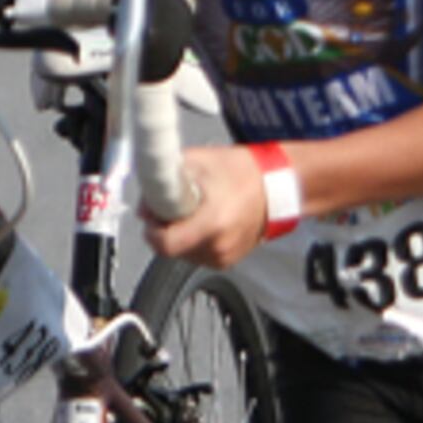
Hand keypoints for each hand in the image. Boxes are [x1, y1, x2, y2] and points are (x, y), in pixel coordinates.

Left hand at [141, 142, 270, 269]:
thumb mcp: (200, 161)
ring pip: (183, 255)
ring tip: (191, 213)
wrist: (276, 186)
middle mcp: (218, 246)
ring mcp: (224, 257)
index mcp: (212, 223)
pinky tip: (204, 222)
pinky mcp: (228, 261)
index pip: (165, 244)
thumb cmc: (242, 172)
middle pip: (171, 250)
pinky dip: (193, 242)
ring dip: (178, 237)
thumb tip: (146, 199)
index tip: (153, 214)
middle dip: (164, 230)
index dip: (152, 229)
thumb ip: (167, 177)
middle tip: (171, 208)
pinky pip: (198, 256)